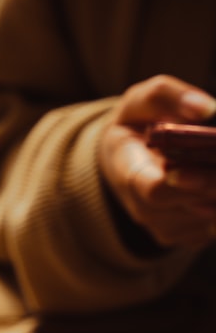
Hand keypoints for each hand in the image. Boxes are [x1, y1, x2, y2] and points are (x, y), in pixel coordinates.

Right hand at [98, 75, 215, 247]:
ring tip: (215, 161)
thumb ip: (165, 96)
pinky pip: (214, 224)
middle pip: (191, 202)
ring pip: (209, 213)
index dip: (184, 182)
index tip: (201, 167)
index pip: (153, 189)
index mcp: (127, 172)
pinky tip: (214, 178)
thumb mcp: (139, 101)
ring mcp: (165, 226)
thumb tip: (207, 108)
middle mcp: (143, 208)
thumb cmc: (135, 126)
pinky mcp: (187, 236)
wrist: (124, 161)